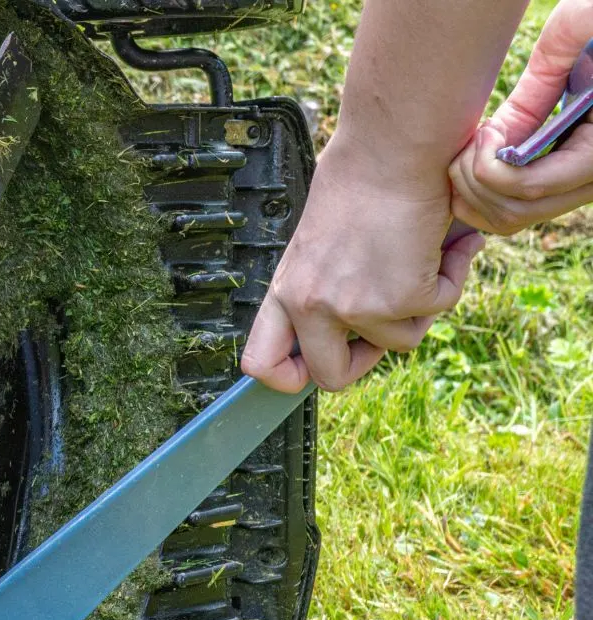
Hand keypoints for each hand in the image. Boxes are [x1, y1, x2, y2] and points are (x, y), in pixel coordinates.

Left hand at [242, 143, 485, 392]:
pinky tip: (444, 241)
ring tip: (417, 253)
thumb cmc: (360, 181)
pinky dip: (450, 276)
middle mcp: (312, 306)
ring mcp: (355, 307)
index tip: (310, 372)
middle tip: (386, 323)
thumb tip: (349, 327)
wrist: (393, 149)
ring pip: (398, 341)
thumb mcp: (319, 245)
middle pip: (331, 377)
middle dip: (365, 361)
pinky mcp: (401, 298)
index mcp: (285, 290)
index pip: (261, 364)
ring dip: (418, 304)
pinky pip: (438, 307)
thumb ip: (323, 286)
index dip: (287, 378)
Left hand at [450, 2, 592, 233]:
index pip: (529, 187)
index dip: (489, 167)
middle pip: (511, 212)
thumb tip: (556, 50)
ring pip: (504, 220)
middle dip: (473, 179)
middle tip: (475, 138)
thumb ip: (565, 44)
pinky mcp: (548, 190)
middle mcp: (588, 181)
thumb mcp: (586, 30)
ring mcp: (568, 191)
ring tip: (476, 145)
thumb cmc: (592, 39)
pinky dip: (475, 194)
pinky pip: (504, 215)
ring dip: (471, 189)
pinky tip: (478, 155)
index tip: (486, 130)